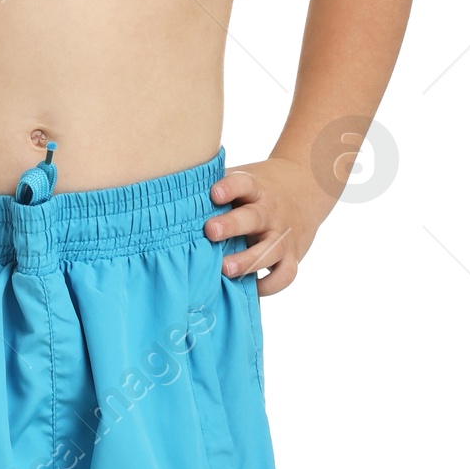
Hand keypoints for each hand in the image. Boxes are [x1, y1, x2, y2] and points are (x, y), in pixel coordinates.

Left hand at [204, 158, 329, 296]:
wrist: (305, 188)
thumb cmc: (254, 191)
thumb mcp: (241, 180)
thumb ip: (210, 187)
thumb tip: (164, 193)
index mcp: (255, 189)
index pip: (245, 183)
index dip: (231, 187)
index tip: (214, 193)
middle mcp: (270, 212)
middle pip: (254, 217)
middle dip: (233, 225)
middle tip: (211, 231)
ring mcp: (282, 236)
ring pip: (270, 250)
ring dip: (248, 260)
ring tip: (225, 269)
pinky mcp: (293, 257)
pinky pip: (284, 275)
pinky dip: (268, 285)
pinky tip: (249, 288)